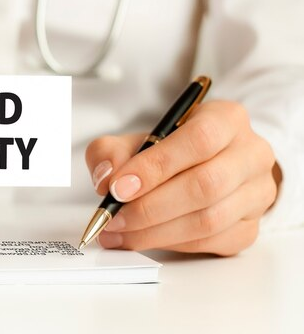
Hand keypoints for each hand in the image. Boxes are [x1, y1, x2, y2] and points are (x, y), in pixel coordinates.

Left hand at [85, 100, 279, 255]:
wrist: (199, 168)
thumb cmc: (168, 151)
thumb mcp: (136, 139)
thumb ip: (111, 152)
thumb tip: (107, 178)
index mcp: (227, 119)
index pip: (198, 140)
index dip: (155, 167)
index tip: (118, 187)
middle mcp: (251, 154)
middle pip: (205, 185)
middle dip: (150, 207)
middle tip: (113, 218)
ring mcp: (257, 193)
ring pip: (209, 220)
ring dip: (155, 232)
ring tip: (119, 233)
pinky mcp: (250, 227)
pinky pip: (211, 242)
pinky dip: (171, 244)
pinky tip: (143, 239)